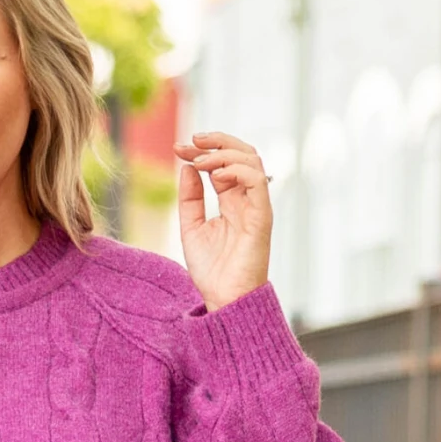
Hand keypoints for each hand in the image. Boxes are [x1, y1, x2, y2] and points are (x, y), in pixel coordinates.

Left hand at [175, 130, 272, 313]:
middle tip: (191, 141)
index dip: (201, 151)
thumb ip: (190, 199)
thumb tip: (187, 167)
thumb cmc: (212, 271)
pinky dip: (237, 170)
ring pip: (252, 160)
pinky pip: (257, 182)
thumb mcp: (191, 228)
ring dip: (224, 152)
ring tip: (200, 159)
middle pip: (241, 154)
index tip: (178, 147)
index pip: (221, 164)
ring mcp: (256, 206)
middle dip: (215, 142)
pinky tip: (217, 173)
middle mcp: (246, 200)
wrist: (224, 300)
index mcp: (232, 201)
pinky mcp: (262, 216)